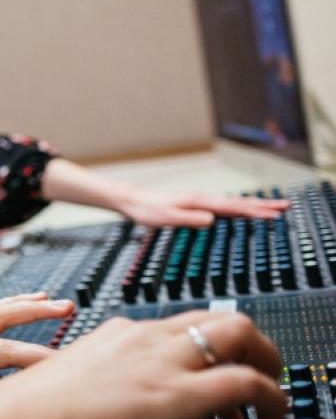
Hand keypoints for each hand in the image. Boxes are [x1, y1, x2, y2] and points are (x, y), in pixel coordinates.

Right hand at [0, 311, 285, 418]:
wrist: (24, 418)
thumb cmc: (35, 410)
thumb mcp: (75, 381)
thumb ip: (105, 380)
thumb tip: (121, 404)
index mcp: (120, 332)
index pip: (181, 326)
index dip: (208, 350)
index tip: (211, 379)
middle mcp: (145, 335)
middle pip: (220, 318)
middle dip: (252, 345)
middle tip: (257, 377)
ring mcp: (163, 359)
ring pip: (239, 333)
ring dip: (266, 363)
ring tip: (268, 400)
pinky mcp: (179, 392)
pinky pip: (246, 382)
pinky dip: (271, 396)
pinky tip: (271, 417)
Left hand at [115, 187, 288, 227]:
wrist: (133, 200)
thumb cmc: (147, 211)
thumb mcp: (166, 219)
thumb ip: (188, 220)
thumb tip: (211, 220)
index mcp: (200, 202)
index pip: (233, 208)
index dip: (254, 212)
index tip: (273, 216)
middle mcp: (203, 199)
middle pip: (239, 202)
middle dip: (263, 205)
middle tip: (285, 207)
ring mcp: (201, 200)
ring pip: (234, 203)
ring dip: (255, 205)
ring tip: (273, 207)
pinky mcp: (196, 204)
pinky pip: (225, 206)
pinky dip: (240, 208)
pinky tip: (244, 211)